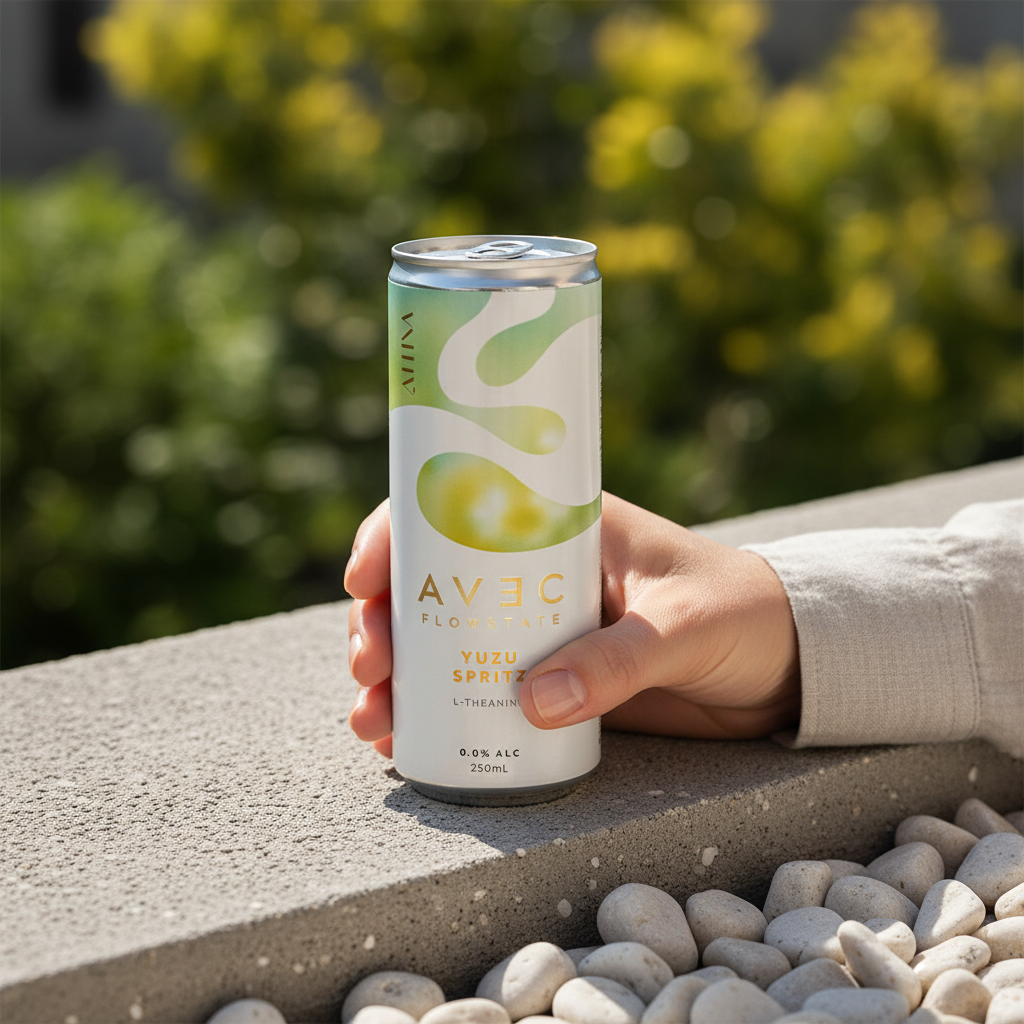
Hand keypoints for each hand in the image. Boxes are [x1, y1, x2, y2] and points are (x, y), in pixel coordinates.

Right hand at [345, 494, 799, 756]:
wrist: (784, 667)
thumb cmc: (744, 615)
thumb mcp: (685, 627)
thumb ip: (618, 660)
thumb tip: (530, 702)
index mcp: (561, 521)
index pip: (458, 503)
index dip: (397, 534)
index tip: (367, 578)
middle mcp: (533, 569)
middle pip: (431, 581)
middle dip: (385, 622)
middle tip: (372, 669)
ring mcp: (534, 627)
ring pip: (440, 640)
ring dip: (397, 677)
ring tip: (376, 723)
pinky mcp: (546, 678)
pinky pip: (473, 689)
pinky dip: (433, 714)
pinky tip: (406, 745)